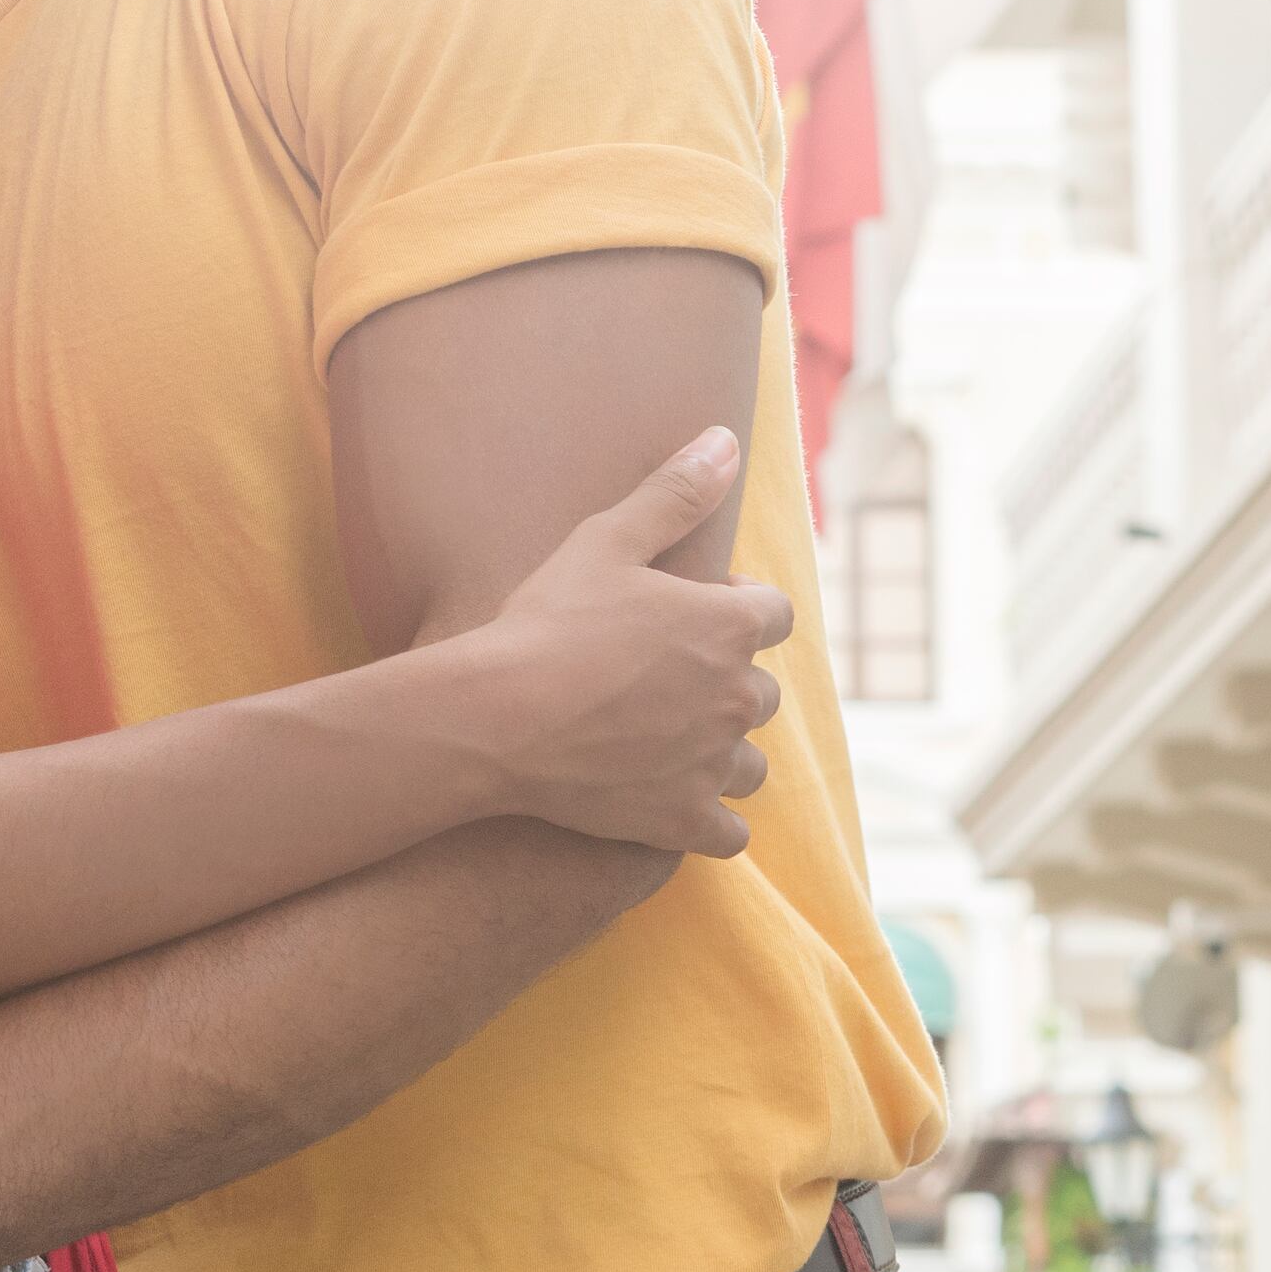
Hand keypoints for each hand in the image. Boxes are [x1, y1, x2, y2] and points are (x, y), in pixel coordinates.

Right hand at [461, 429, 789, 853]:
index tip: (685, 612)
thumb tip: (726, 439)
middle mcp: (737, 697)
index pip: (773, 615)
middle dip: (724, 681)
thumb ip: (674, 492)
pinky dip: (710, 820)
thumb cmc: (547, 621)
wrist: (497, 717)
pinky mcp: (684, 820)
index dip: (733, 608)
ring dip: (720, 752)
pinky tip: (673, 803)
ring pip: (748, 762)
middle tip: (660, 678)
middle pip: (760, 691)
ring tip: (664, 741)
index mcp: (730, 625)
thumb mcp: (606, 540)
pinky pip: (730, 831)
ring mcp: (713, 764)